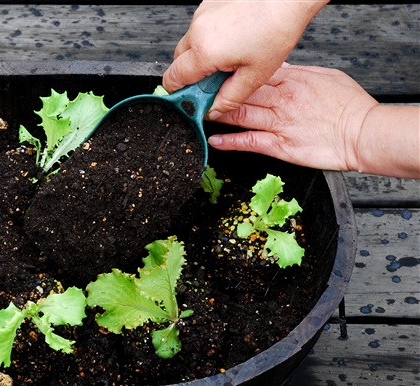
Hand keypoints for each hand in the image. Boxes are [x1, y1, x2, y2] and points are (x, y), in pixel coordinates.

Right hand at [163, 0, 327, 117]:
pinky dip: (211, 38)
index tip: (191, 101)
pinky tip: (233, 39)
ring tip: (231, 55)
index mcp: (204, 51)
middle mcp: (197, 30)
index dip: (178, 94)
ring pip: (190, 45)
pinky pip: (200, 28)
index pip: (172, 80)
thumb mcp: (255, 75)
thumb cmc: (277, 27)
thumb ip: (229, 98)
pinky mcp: (208, 4)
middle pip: (178, 63)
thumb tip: (214, 110)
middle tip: (216, 81)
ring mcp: (201, 14)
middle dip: (192, 75)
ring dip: (202, 55)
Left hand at [207, 64, 419, 178]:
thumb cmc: (349, 107)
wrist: (363, 134)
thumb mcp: (325, 77)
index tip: (215, 77)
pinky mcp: (280, 145)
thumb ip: (298, 72)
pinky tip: (214, 140)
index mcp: (292, 80)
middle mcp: (282, 100)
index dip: (230, 75)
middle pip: (241, 93)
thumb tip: (279, 66)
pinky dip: (228, 141)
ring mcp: (279, 123)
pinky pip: (248, 142)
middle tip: (197, 95)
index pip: (253, 74)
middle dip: (216, 93)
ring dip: (217, 115)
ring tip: (199, 115)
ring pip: (240, 114)